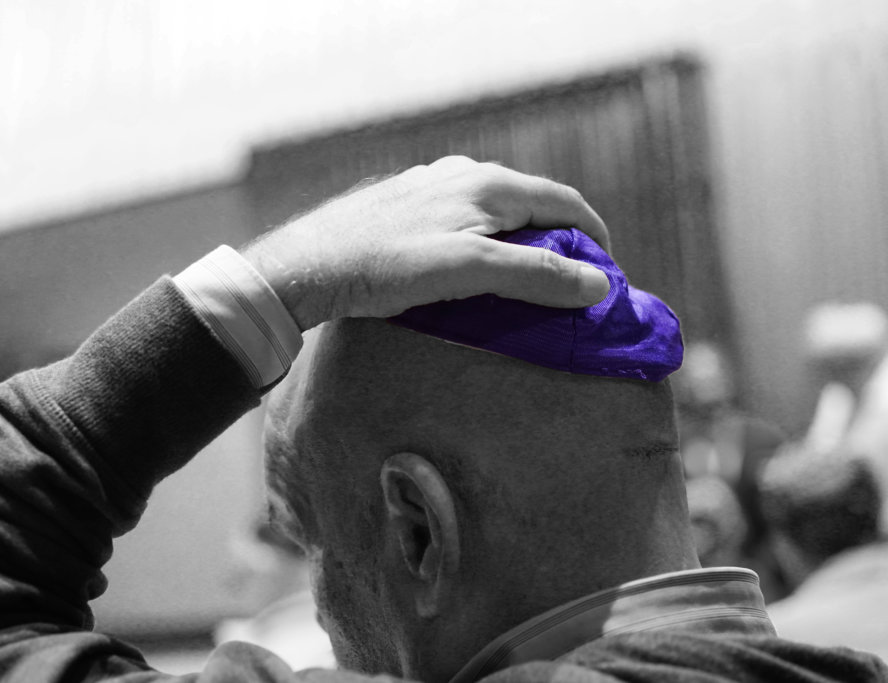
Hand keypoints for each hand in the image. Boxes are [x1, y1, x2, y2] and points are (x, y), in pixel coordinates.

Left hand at [241, 156, 610, 330]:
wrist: (307, 266)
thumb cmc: (386, 266)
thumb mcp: (469, 270)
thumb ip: (535, 273)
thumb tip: (596, 283)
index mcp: (488, 183)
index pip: (564, 202)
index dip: (595, 237)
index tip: (606, 275)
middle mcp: (463, 176)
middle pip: (532, 206)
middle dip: (559, 243)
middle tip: (568, 287)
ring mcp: (432, 189)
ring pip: (496, 215)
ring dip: (520, 245)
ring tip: (524, 286)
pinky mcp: (407, 208)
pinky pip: (464, 223)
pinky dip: (484, 246)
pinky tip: (471, 275)